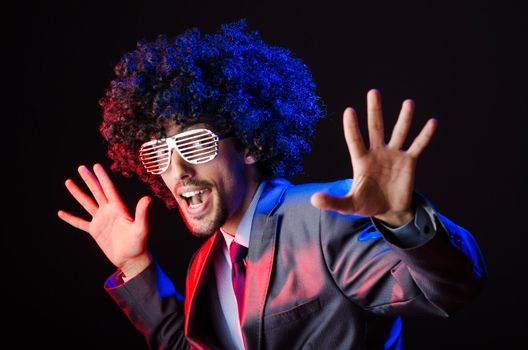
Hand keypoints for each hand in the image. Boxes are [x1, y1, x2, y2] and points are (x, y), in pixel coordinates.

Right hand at [58, 163, 151, 277]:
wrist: (131, 259)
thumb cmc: (138, 244)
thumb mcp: (141, 227)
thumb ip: (142, 213)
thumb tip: (147, 198)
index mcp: (118, 208)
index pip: (108, 189)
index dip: (102, 177)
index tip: (96, 165)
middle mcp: (108, 211)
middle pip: (96, 191)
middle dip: (89, 179)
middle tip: (81, 167)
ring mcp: (101, 220)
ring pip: (87, 203)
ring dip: (78, 193)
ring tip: (68, 182)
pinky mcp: (95, 231)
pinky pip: (80, 223)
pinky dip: (71, 218)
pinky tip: (61, 213)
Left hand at [311, 89, 437, 226]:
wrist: (389, 211)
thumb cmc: (366, 204)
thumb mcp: (349, 205)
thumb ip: (333, 202)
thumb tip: (314, 200)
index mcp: (361, 160)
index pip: (354, 140)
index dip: (352, 127)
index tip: (349, 111)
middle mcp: (377, 153)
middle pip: (375, 128)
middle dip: (374, 111)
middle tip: (373, 92)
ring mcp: (394, 155)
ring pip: (399, 132)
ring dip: (404, 118)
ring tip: (409, 102)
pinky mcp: (409, 162)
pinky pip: (418, 146)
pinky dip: (425, 135)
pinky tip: (432, 122)